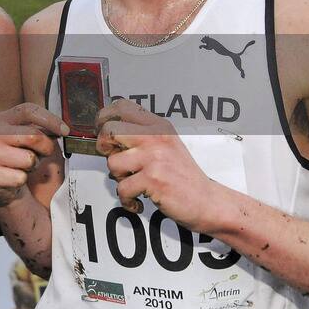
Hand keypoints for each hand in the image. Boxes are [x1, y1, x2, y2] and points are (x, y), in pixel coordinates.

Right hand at [0, 103, 66, 207]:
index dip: (50, 119)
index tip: (65, 130)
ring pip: (29, 159)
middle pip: (33, 135)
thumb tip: (63, 129)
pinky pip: (20, 178)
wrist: (4, 184)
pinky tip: (15, 177)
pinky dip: (22, 180)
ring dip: (33, 166)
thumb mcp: (32, 138)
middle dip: (45, 148)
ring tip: (24, 166)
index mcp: (4, 119)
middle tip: (42, 154)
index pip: (28, 111)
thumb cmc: (21, 157)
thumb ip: (45, 130)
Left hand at [96, 98, 223, 232]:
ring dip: (118, 178)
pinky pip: (122, 188)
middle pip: (110, 130)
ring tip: (133, 182)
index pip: (122, 107)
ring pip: (112, 163)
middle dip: (103, 147)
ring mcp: (154, 157)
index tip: (101, 129)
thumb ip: (141, 137)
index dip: (104, 117)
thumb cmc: (183, 176)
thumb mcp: (166, 145)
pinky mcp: (153, 179)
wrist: (207, 201)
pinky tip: (137, 200)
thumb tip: (107, 135)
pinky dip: (126, 199)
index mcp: (158, 127)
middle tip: (112, 157)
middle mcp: (156, 138)